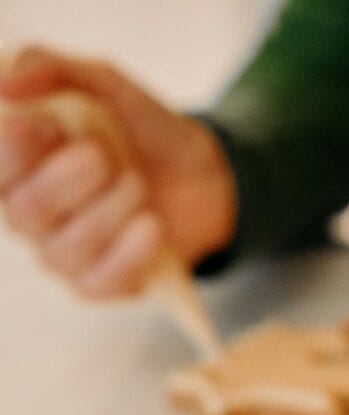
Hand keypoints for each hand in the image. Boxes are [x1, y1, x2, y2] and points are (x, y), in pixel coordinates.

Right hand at [0, 46, 235, 296]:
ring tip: (141, 184)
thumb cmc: (140, 130)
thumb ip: (51, 68)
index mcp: (14, 165)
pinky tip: (152, 226)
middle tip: (108, 155)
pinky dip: (131, 253)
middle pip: (27, 210)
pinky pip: (102, 282)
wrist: (203, 178)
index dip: (15, 150)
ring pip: (70, 246)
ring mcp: (62, 255)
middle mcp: (28, 214)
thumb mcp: (102, 83)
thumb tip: (6, 82)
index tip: (52, 127)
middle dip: (72, 179)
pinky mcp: (100, 285)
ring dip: (113, 209)